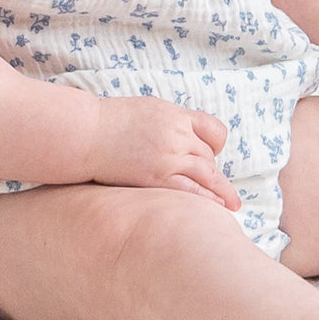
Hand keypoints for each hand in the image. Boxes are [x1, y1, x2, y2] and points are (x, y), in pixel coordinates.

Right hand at [86, 95, 240, 209]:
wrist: (85, 133)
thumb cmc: (110, 121)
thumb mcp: (148, 110)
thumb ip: (170, 122)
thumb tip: (185, 136)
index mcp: (175, 115)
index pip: (212, 130)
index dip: (215, 144)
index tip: (211, 153)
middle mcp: (176, 134)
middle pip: (208, 155)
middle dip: (209, 170)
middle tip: (208, 184)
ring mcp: (168, 156)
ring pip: (206, 173)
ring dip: (220, 190)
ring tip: (233, 204)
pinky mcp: (156, 177)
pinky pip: (191, 190)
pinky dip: (207, 199)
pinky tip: (217, 208)